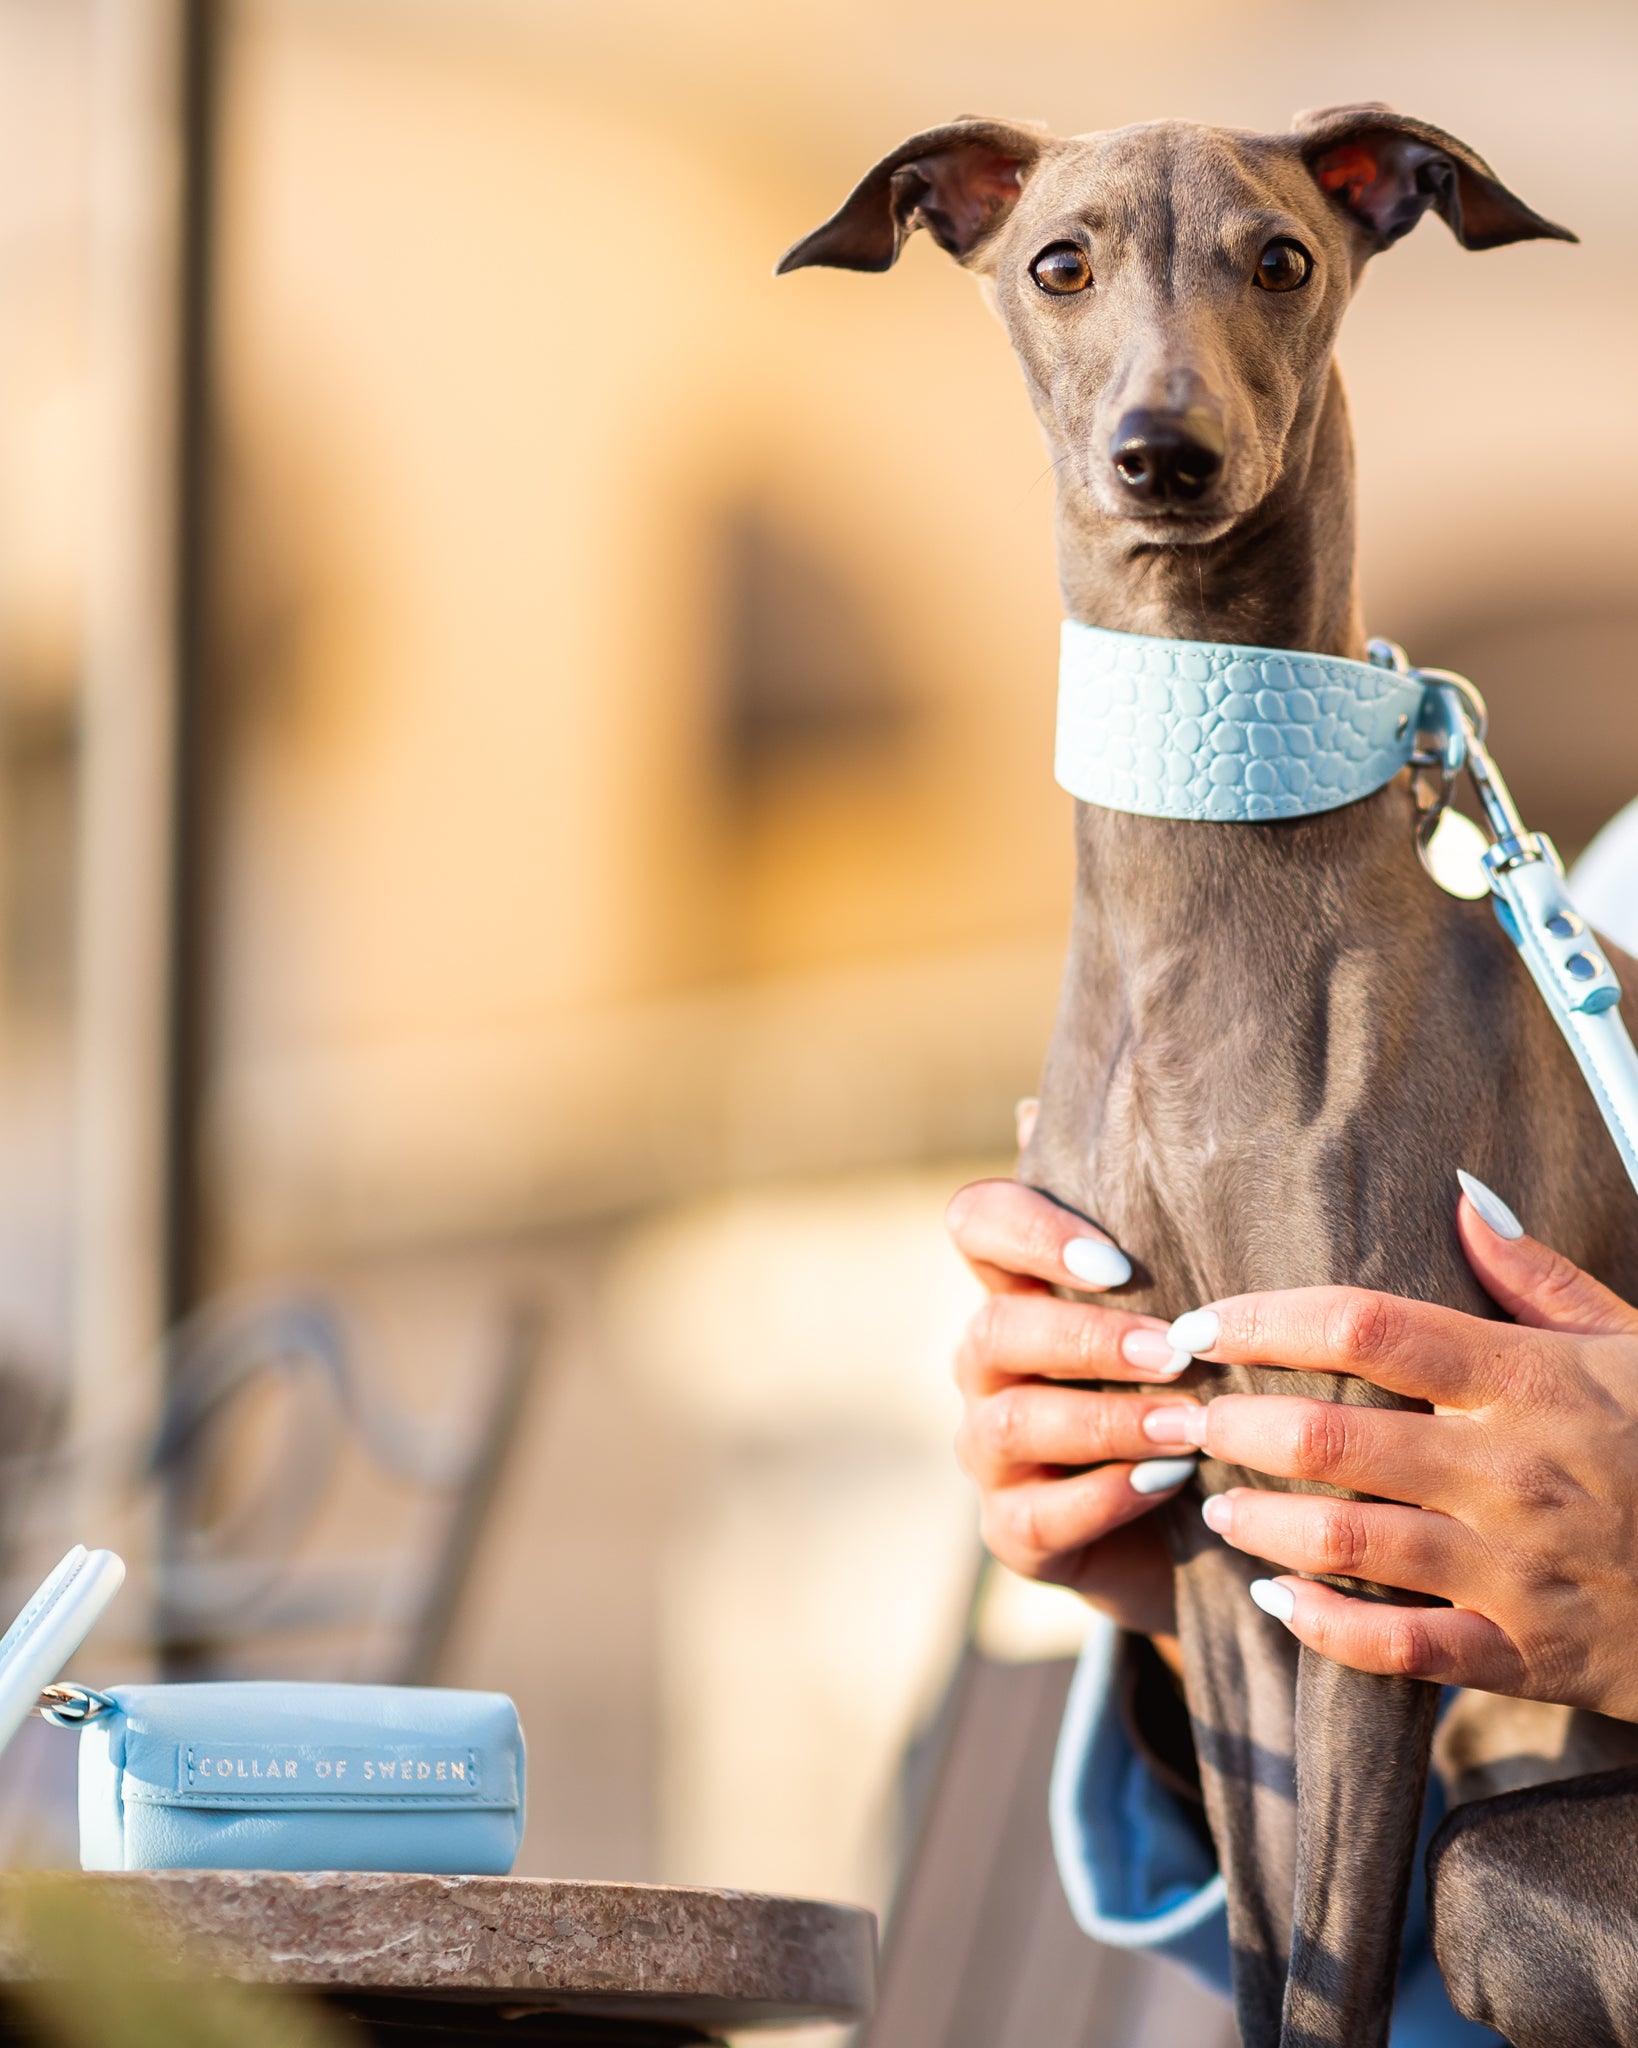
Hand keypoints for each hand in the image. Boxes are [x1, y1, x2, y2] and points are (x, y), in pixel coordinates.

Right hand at [948, 1144, 1201, 1641]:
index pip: (977, 1224)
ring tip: (1188, 1426)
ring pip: (1012, 1423)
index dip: (1029, 1231)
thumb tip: (1062, 1104)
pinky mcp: (1014, 1534)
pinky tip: (1168, 1486)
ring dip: (1105, 1420)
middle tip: (1174, 1351)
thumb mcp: (1181, 1304)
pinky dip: (1103, 1497)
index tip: (1114, 1261)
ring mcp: (992, 1453)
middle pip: (995, 1331)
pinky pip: (1035, 1515)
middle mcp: (988, 1366)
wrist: (1198, 1534)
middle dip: (1086, 1339)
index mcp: (1021, 1290)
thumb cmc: (1188, 1392)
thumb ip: (1153, 1217)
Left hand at [1138, 1174, 1637, 1720]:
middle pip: (1330, 1436)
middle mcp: (1510, 1470)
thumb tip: (1459, 1198)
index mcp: (1530, 1380)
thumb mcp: (1636, 1341)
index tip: (1201, 1323)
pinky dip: (1322, 1628)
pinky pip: (1398, 1649)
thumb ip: (1538, 1277)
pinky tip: (1277, 1601)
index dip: (1263, 1318)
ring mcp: (1515, 1569)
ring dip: (1257, 1522)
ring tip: (1214, 1503)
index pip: (1365, 1327)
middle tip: (1175, 1415)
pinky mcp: (1527, 1655)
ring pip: (1344, 1543)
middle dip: (1229, 1424)